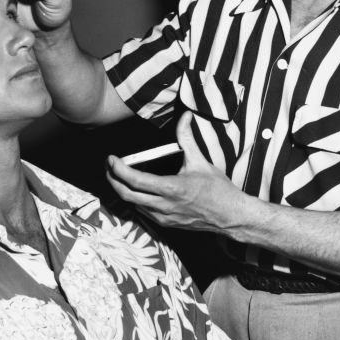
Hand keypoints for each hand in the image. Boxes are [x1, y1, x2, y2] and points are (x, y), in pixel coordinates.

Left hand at [106, 112, 246, 231]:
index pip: (135, 180)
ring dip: (123, 191)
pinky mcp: (167, 224)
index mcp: (171, 188)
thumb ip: (186, 137)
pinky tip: (137, 191)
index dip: (118, 169)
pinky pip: (143, 212)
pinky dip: (135, 200)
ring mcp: (164, 217)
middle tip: (109, 167)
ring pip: (133, 205)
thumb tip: (185, 115)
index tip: (111, 159)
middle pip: (126, 195)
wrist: (230, 216)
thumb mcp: (200, 161)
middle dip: (112, 180)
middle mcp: (164, 205)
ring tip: (119, 176)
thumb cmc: (217, 189)